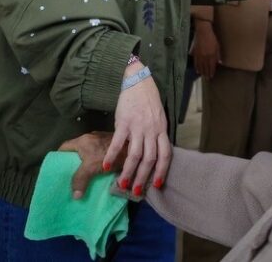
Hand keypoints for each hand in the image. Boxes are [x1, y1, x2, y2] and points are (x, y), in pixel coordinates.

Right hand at [60, 132, 115, 198]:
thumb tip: (74, 196)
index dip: (59, 157)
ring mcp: (101, 141)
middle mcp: (90, 138)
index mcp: (82, 140)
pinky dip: (94, 163)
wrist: (132, 149)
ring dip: (84, 163)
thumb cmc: (109, 156)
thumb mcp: (90, 168)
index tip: (57, 168)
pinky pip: (97, 154)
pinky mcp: (110, 147)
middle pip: (75, 151)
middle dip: (72, 162)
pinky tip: (96, 173)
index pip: (64, 147)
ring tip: (81, 177)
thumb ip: (80, 179)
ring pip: (87, 153)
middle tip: (69, 176)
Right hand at [104, 63, 170, 197]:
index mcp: (161, 129)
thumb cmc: (148, 100)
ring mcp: (138, 126)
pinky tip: (106, 166)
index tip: (157, 184)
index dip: (162, 170)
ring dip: (128, 172)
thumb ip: (156, 133)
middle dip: (143, 177)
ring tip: (122, 184)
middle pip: (150, 159)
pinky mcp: (124, 122)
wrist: (138, 80)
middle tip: (137, 191)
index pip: (165, 154)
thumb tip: (154, 151)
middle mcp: (152, 130)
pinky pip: (118, 143)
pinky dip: (112, 156)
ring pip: (135, 155)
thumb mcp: (158, 116)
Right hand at [193, 21, 220, 79]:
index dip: (211, 72)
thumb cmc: (212, 39)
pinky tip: (197, 70)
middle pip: (205, 67)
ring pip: (200, 66)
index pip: (211, 66)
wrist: (203, 32)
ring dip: (201, 72)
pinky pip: (196, 62)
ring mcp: (200, 55)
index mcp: (212, 55)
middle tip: (207, 78)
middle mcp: (205, 56)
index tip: (211, 76)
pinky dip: (196, 67)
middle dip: (206, 73)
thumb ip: (218, 55)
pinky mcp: (195, 53)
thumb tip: (220, 63)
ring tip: (202, 76)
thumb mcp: (218, 47)